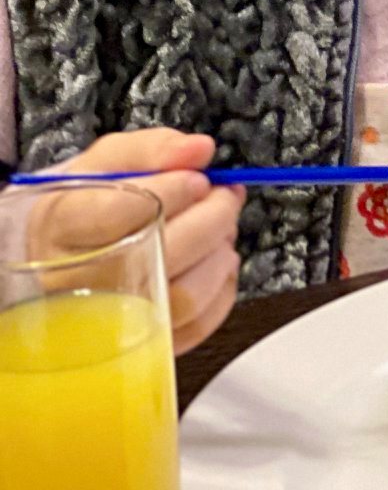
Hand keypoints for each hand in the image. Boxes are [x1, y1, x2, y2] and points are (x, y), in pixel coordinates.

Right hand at [48, 129, 244, 354]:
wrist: (67, 249)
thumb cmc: (89, 202)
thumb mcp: (108, 161)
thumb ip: (153, 150)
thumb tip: (199, 150)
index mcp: (60, 226)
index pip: (121, 212)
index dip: (173, 191)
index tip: (198, 178)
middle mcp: (76, 281)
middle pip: (162, 254)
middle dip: (212, 217)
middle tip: (225, 195)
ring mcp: (107, 321)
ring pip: (184, 297)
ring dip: (220, 254)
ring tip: (220, 227)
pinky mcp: (140, 340)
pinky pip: (197, 324)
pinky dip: (222, 287)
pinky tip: (213, 259)